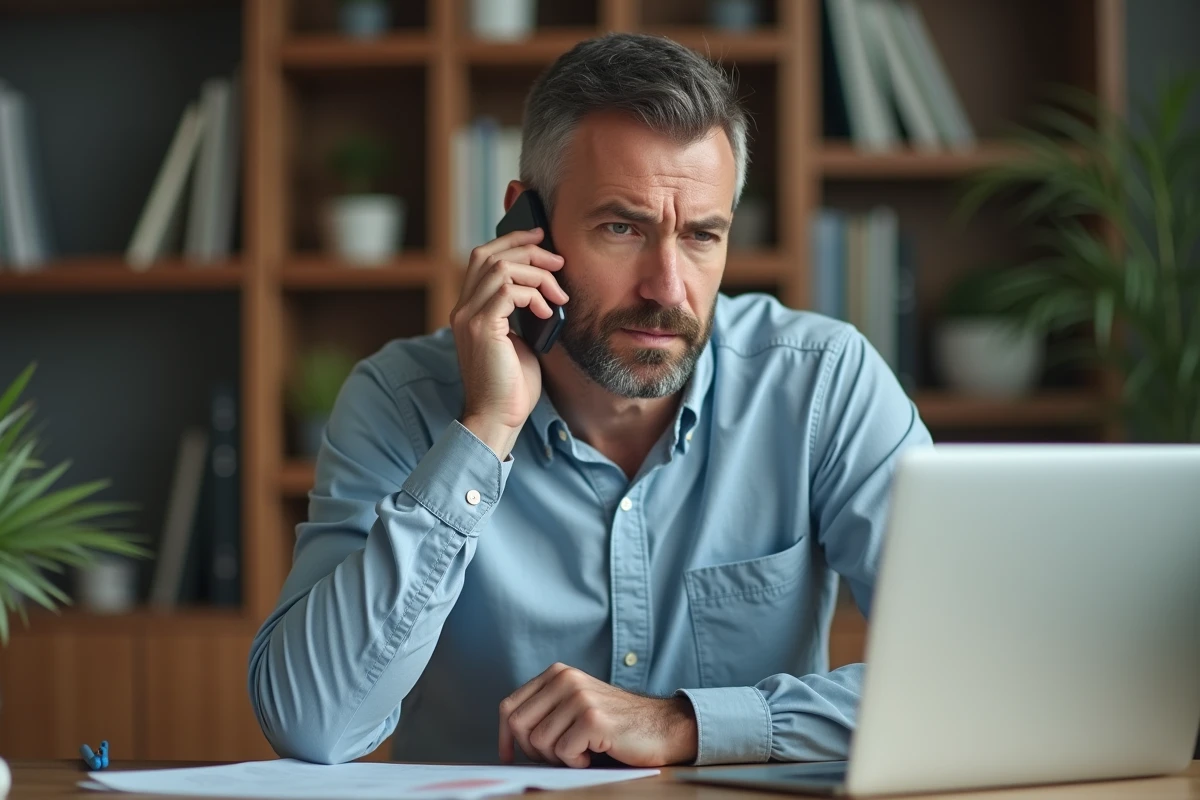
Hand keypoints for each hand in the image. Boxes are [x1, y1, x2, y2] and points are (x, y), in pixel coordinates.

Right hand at [450, 227, 567, 459]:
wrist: (499, 417)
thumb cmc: (513, 385)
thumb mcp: (521, 339)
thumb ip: (522, 312)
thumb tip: (544, 288)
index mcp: (469, 309)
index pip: (483, 258)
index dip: (512, 241)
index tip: (540, 237)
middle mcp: (463, 308)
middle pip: (489, 254)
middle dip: (528, 249)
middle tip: (558, 260)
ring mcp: (468, 317)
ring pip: (501, 267)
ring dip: (537, 274)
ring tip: (558, 295)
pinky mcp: (481, 327)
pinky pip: (507, 289)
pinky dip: (533, 294)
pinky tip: (546, 311)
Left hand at [498, 663, 697, 768]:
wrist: (662, 726)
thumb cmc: (615, 725)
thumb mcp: (574, 707)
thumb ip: (545, 713)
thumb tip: (509, 742)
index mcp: (556, 674)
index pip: (509, 707)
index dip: (504, 737)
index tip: (508, 756)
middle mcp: (565, 679)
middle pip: (518, 725)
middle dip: (533, 750)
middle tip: (559, 755)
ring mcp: (579, 697)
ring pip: (539, 742)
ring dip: (558, 758)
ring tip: (582, 751)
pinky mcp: (592, 719)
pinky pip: (562, 752)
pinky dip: (575, 762)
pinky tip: (594, 753)